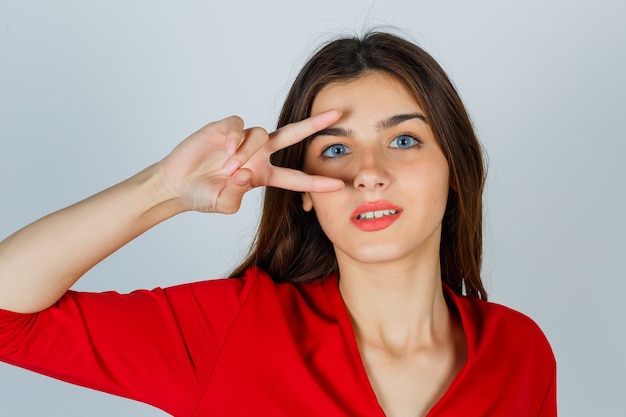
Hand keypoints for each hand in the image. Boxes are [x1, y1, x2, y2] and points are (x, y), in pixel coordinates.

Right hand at [156, 110, 343, 212]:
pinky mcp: (226, 128)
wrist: (177, 184)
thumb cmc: (203, 196)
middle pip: (293, 135)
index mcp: (264, 175)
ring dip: (247, 152)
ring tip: (228, 169)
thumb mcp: (224, 203)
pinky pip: (239, 126)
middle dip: (314, 125)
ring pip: (259, 134)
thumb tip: (244, 173)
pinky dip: (235, 138)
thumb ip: (237, 192)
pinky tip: (226, 150)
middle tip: (338, 114)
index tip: (338, 185)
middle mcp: (259, 154)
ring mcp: (243, 139)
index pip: (296, 177)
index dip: (315, 182)